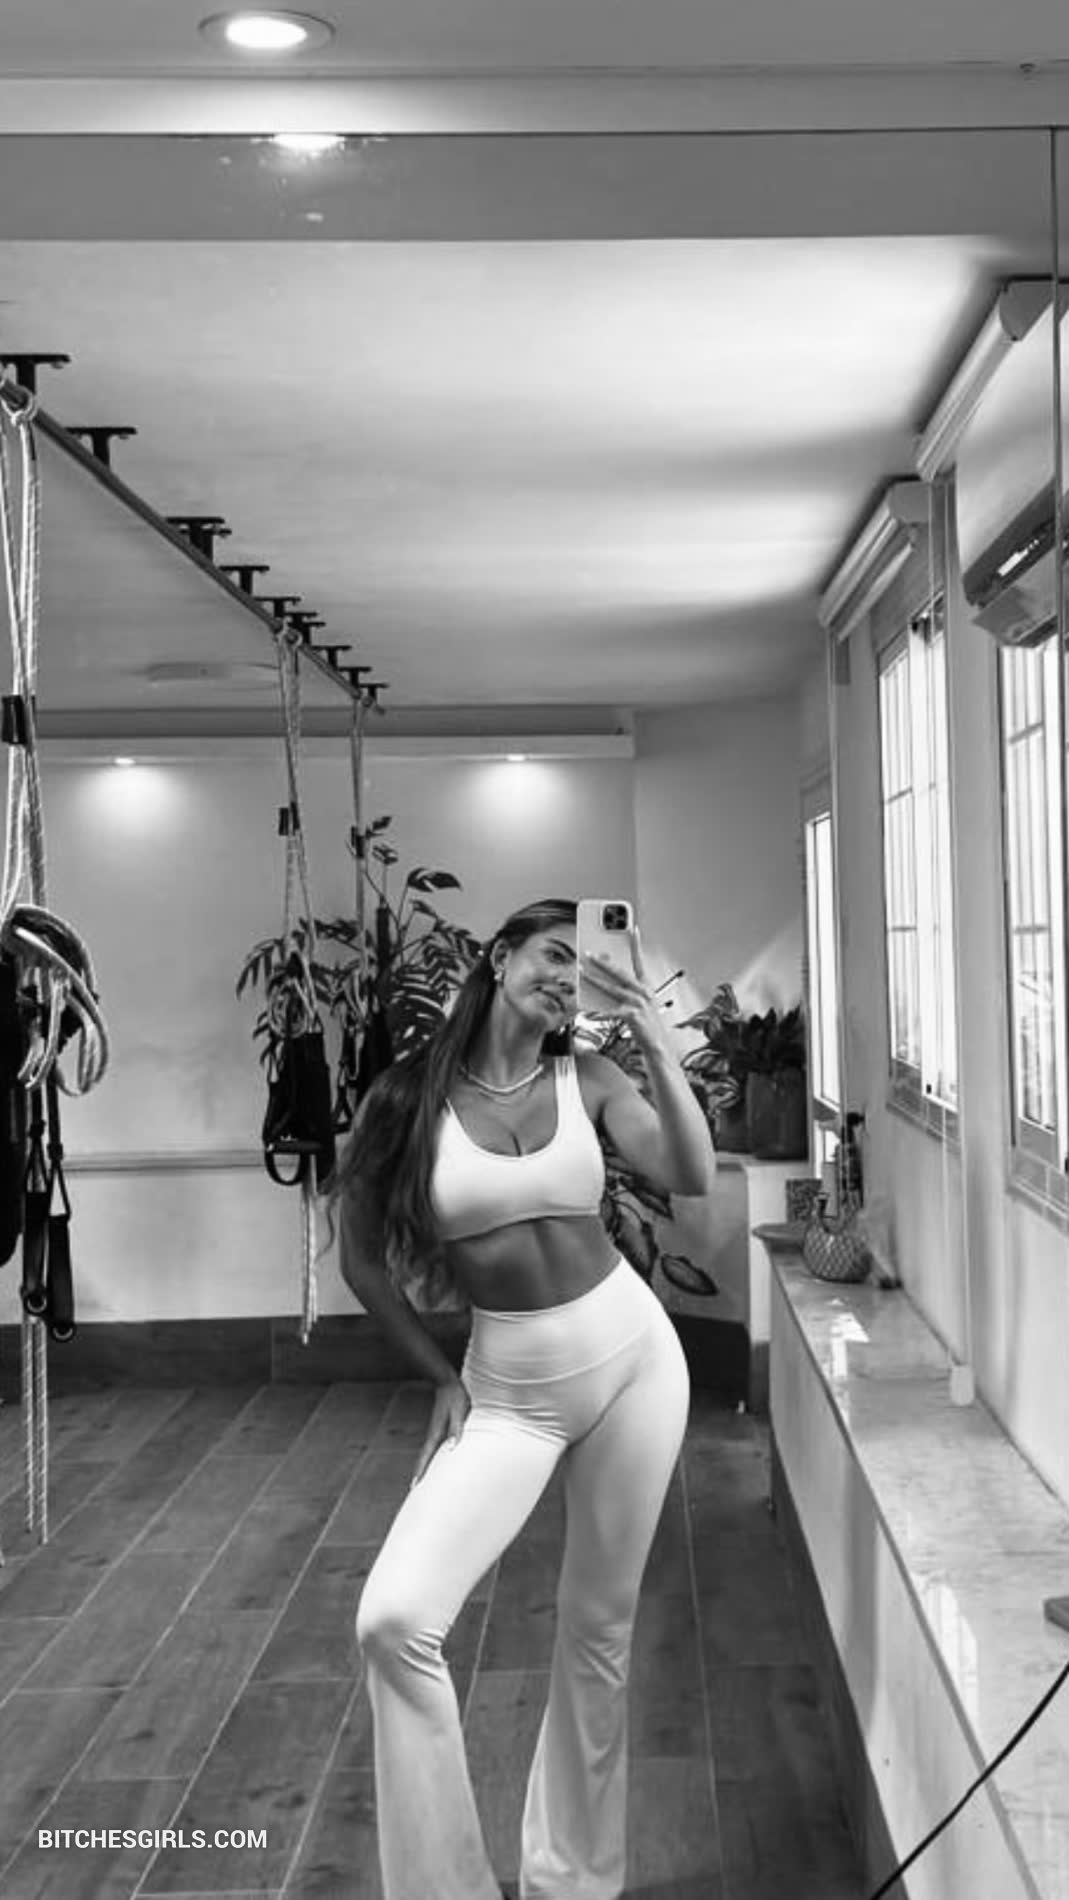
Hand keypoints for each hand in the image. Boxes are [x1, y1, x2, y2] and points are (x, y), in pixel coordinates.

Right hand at [410, 1375, 470, 1488]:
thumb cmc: (455, 1396)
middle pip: (424, 1457)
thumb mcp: (459, 1411)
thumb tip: (451, 1448)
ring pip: (427, 1453)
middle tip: (413, 1490)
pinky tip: (433, 1460)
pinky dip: (429, 1457)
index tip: (414, 1485)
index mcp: (437, 1432)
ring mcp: (435, 1431)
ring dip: (423, 1466)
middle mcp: (433, 1434)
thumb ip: (456, 1429)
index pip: (427, 1456)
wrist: (447, 1381)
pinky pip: (432, 1447)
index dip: (421, 1471)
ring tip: (420, 1480)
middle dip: (419, 1473)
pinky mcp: (439, 1428)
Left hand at [581, 928, 669, 1053]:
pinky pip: (609, 1010)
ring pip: (611, 988)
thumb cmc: (647, 1025)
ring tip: (581, 973)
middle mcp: (643, 992)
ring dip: (594, 980)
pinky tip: (585, 1009)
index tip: (633, 930)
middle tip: (589, 954)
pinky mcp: (632, 1016)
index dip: (637, 945)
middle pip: (619, 972)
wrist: (658, 1045)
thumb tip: (602, 982)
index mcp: (646, 987)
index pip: (640, 961)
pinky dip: (596, 1011)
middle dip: (602, 962)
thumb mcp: (639, 1004)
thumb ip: (623, 992)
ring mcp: (638, 1003)